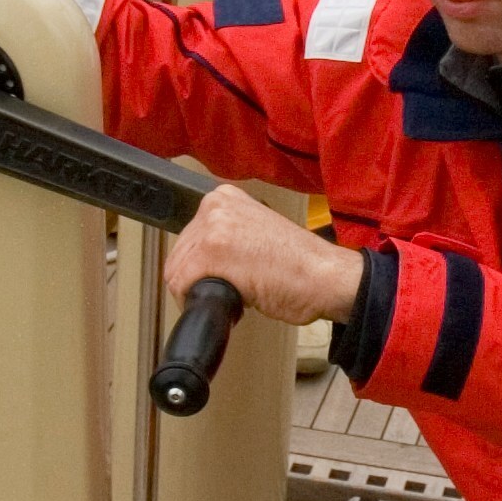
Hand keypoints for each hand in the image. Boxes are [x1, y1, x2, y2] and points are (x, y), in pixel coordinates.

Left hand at [167, 183, 362, 327]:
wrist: (324, 276)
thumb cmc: (299, 263)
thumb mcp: (256, 231)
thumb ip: (227, 234)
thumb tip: (201, 258)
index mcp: (225, 197)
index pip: (187, 238)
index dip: (201, 266)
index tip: (223, 275)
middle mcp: (215, 206)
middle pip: (178, 256)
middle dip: (199, 281)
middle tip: (234, 287)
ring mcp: (212, 228)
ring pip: (177, 273)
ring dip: (201, 292)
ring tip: (237, 293)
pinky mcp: (210, 253)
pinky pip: (182, 287)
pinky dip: (201, 302)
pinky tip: (233, 300)